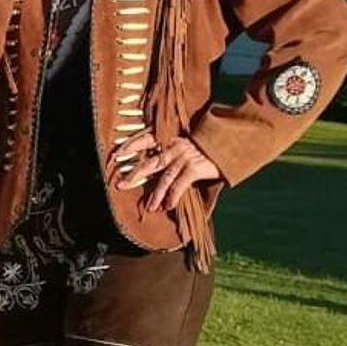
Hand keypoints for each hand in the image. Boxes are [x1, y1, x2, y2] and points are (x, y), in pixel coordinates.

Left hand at [108, 132, 222, 212]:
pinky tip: (167, 206)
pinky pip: (179, 185)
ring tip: (149, 207)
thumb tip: (154, 161)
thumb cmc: (206, 145)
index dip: (130, 145)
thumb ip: (171, 147)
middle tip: (120, 186)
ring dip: (155, 195)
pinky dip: (172, 197)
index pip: (145, 138)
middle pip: (149, 163)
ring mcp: (183, 157)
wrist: (230, 143)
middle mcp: (173, 146)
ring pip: (163, 179)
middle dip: (133, 176)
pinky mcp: (194, 168)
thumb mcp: (186, 141)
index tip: (116, 154)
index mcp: (169, 137)